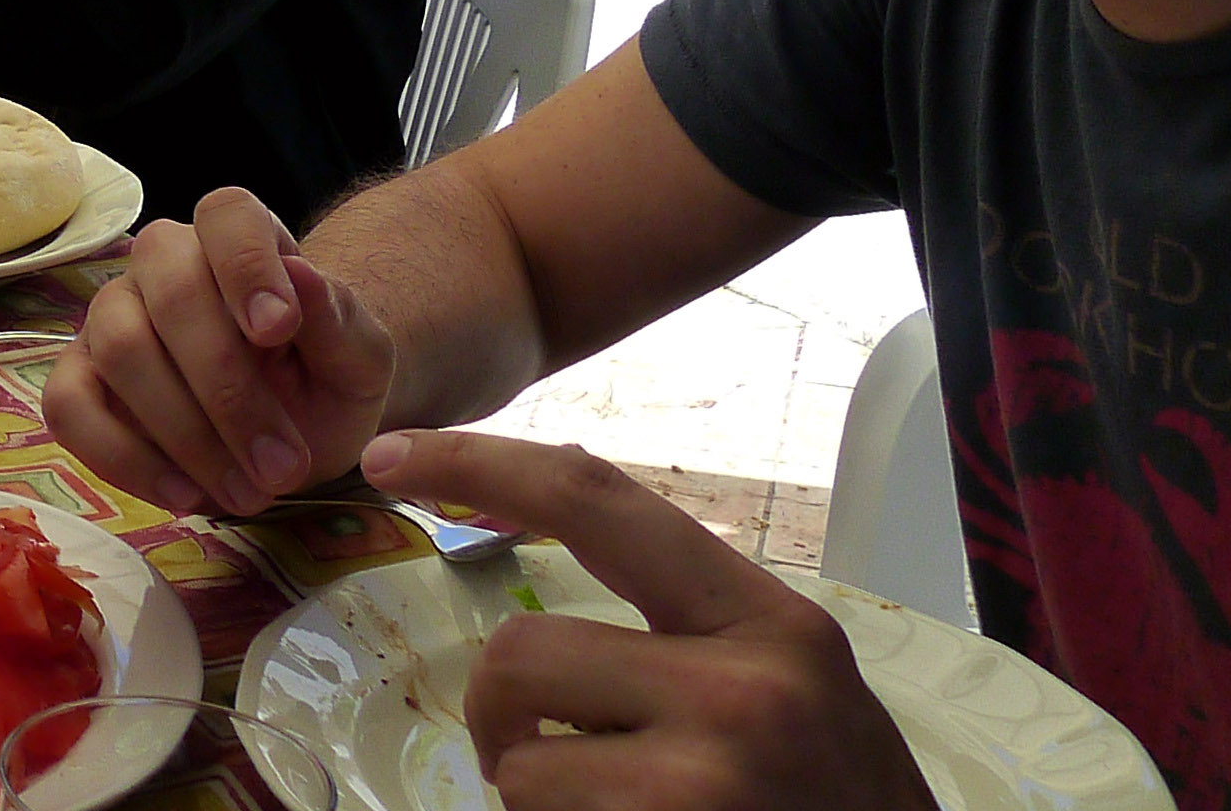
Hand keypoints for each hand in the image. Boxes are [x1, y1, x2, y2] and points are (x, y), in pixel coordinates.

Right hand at [40, 185, 394, 516]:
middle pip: (170, 294)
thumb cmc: (324, 381)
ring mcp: (110, 319)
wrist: (293, 429)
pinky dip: (124, 460)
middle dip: (227, 388)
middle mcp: (161, 264)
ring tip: (248, 493)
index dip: (246, 265)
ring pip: (120, 351)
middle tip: (282, 466)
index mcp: (236, 239)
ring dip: (187, 435)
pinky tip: (184, 496)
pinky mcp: (77, 380)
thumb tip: (302, 278)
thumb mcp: (360, 362)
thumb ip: (340, 318)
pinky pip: (69, 408)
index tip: (279, 329)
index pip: (227, 215)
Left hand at [363, 430, 931, 808]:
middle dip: (508, 718)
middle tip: (558, 762)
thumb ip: (688, 632)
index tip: (389, 454)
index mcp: (771, 622)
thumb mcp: (793, 693)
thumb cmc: (841, 808)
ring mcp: (707, 780)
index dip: (479, 464)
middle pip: (519, 654)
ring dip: (539, 799)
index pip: (599, 500)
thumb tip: (540, 567)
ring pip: (518, 766)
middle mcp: (744, 688)